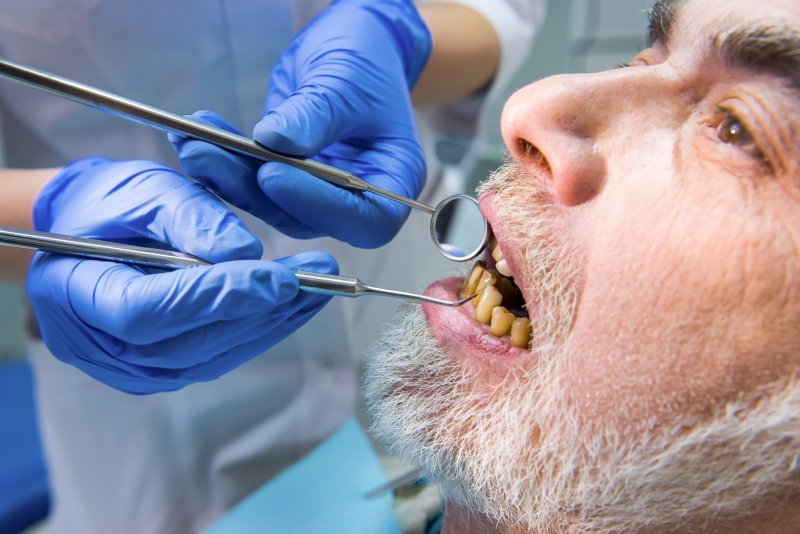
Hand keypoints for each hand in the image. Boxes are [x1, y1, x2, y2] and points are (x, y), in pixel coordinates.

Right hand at [27, 157, 336, 393]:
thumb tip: (245, 252)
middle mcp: (104, 347)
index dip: (214, 297)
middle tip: (318, 276)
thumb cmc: (105, 205)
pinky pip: (218, 354)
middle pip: (189, 342)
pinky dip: (260, 327)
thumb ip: (189, 217)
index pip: (149, 311)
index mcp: (75, 295)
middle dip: (259, 308)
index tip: (275, 278)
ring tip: (320, 285)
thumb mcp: (142, 190)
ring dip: (272, 320)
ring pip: (212, 354)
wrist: (83, 235)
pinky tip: (296, 302)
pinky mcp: (164, 370)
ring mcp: (133, 369)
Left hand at [172, 0, 431, 247]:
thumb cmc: (366, 59)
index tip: (272, 174)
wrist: (353, 44)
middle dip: (255, 189)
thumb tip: (274, 142)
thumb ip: (315, 115)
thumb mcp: (345, 80)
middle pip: (309, 217)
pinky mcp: (289, 182)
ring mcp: (321, 194)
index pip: (366, 218)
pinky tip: (193, 138)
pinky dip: (224, 162)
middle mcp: (359, 199)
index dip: (319, 205)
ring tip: (192, 143)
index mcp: (395, 180)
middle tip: (209, 157)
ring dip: (229, 176)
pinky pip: (255, 182)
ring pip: (273, 204)